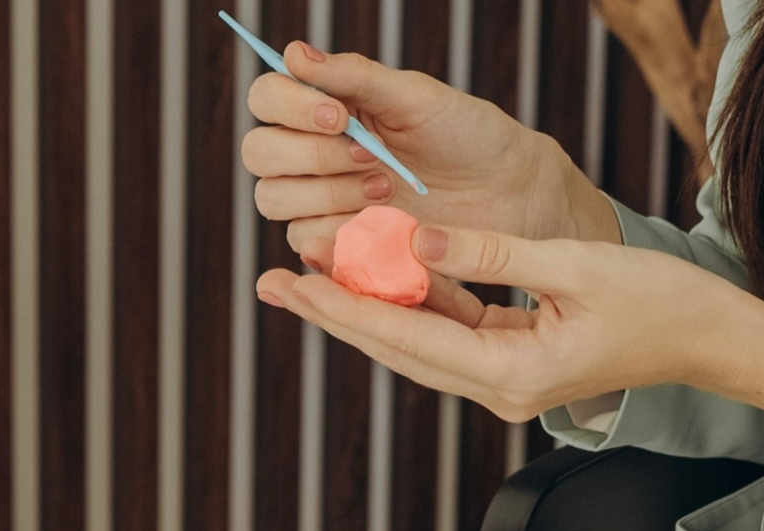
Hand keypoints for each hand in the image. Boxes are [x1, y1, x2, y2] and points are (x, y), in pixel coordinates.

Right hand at [240, 42, 615, 272]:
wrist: (506, 193)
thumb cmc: (465, 134)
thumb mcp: (415, 97)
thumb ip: (355, 76)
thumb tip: (295, 53)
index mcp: (324, 106)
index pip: (266, 98)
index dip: (289, 106)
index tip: (340, 115)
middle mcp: (310, 152)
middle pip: (258, 153)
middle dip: (309, 154)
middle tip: (371, 156)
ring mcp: (318, 201)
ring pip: (273, 198)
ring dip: (326, 192)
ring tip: (385, 188)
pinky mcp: (336, 244)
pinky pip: (304, 242)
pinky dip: (337, 231)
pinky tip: (381, 221)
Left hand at [256, 224, 763, 443]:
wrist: (713, 339)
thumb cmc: (662, 304)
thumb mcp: (574, 265)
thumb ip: (489, 255)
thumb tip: (413, 243)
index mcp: (512, 374)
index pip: (407, 338)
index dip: (344, 308)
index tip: (292, 281)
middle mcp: (500, 390)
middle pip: (397, 349)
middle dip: (333, 313)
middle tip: (273, 281)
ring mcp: (506, 381)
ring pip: (417, 342)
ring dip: (364, 310)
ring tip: (306, 278)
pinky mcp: (515, 363)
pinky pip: (449, 333)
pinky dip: (410, 305)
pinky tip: (373, 276)